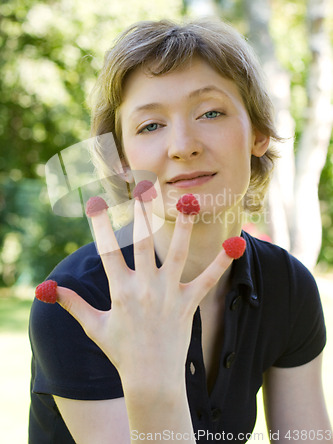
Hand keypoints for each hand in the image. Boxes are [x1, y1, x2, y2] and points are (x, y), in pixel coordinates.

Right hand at [56, 196, 233, 387]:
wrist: (151, 378)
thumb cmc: (121, 351)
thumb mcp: (94, 327)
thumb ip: (74, 304)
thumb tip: (50, 290)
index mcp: (120, 291)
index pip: (107, 251)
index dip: (100, 225)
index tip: (96, 201)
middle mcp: (145, 288)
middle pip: (142, 244)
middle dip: (142, 214)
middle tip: (143, 188)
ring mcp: (168, 294)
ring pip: (176, 254)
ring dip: (181, 228)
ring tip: (187, 203)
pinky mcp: (188, 303)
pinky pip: (207, 279)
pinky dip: (221, 261)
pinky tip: (235, 243)